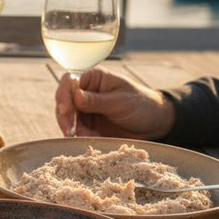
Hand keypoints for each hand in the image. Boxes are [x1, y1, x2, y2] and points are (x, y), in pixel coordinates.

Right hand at [54, 66, 175, 138]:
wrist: (155, 124)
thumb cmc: (141, 105)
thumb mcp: (120, 102)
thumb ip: (97, 101)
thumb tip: (75, 96)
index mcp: (94, 78)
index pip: (69, 81)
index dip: (64, 95)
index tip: (66, 111)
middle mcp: (86, 91)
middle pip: (64, 101)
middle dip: (65, 116)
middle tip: (69, 131)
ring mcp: (86, 109)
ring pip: (67, 118)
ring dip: (73, 129)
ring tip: (87, 138)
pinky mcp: (89, 125)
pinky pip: (77, 131)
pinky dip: (82, 137)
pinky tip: (93, 140)